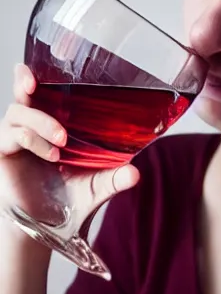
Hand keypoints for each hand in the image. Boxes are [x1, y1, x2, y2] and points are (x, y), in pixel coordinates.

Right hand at [0, 64, 139, 232]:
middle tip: (36, 85)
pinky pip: (11, 136)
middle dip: (25, 83)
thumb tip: (135, 173)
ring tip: (61, 142)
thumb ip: (115, 178)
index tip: (41, 67)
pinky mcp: (4, 155)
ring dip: (39, 121)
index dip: (39, 76)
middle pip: (24, 94)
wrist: (51, 226)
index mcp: (55, 125)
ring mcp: (16, 140)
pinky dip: (31, 140)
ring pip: (17, 113)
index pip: (44, 93)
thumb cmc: (73, 198)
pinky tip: (51, 154)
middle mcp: (33, 128)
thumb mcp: (99, 186)